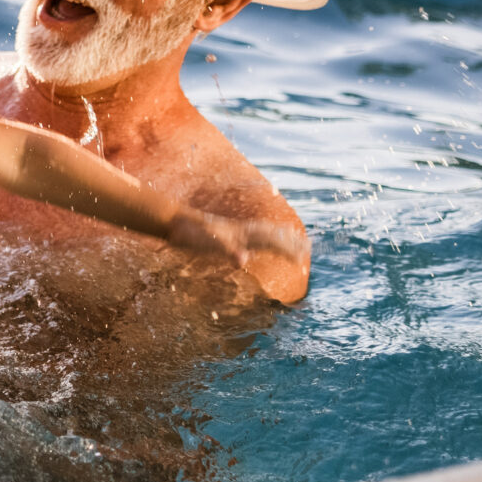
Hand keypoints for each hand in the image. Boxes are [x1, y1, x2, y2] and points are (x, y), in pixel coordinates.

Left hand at [166, 209, 308, 271]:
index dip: (288, 250)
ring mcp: (234, 231)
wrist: (172, 220)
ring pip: (263, 232)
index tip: (303, 259)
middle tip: (309, 246)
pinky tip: (259, 245)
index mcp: (242, 234)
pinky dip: (261, 238)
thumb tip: (243, 261)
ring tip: (291, 239)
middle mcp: (241, 231)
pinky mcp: (225, 234)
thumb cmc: (190, 234)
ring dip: (279, 237)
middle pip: (272, 234)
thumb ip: (227, 252)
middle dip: (290, 241)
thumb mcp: (208, 245)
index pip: (272, 242)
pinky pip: (250, 236)